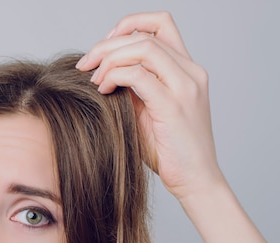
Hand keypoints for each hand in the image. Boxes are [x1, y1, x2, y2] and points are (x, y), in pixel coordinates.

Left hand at [76, 11, 223, 201]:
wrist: (195, 180)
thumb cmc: (169, 151)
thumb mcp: (147, 111)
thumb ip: (132, 88)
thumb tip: (101, 73)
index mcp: (186, 69)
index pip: (159, 24)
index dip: (128, 25)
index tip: (103, 48)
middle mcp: (191, 71)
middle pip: (145, 34)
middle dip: (107, 44)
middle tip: (85, 64)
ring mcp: (186, 86)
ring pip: (142, 48)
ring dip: (109, 59)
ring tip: (93, 79)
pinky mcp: (174, 105)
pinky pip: (139, 75)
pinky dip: (115, 76)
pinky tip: (103, 90)